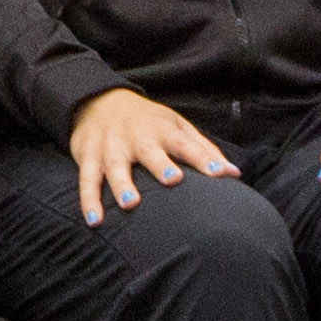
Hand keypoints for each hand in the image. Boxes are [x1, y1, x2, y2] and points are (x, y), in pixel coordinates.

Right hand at [67, 88, 234, 225]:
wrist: (97, 101)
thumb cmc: (147, 121)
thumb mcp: (176, 127)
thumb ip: (203, 150)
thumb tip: (234, 173)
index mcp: (162, 129)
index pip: (186, 143)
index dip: (203, 158)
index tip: (219, 173)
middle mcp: (136, 136)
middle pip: (148, 150)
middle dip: (159, 164)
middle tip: (172, 180)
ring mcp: (110, 145)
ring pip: (114, 165)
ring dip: (121, 184)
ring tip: (130, 204)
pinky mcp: (88, 155)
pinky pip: (87, 179)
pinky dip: (88, 199)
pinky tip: (94, 220)